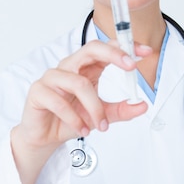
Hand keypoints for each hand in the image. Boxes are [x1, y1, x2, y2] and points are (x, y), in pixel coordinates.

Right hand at [11, 40, 151, 183]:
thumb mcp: (102, 116)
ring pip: (79, 83)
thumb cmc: (71, 119)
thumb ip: (122, 110)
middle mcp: (69, 67)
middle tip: (130, 67)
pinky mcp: (38, 92)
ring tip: (100, 126)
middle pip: (91, 49)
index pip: (106, 49)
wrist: (45, 136)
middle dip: (113, 54)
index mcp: (86, 68)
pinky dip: (74, 118)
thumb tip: (142, 106)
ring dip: (94, 107)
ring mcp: (52, 78)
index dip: (125, 47)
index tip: (145, 52)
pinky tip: (81, 129)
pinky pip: (59, 102)